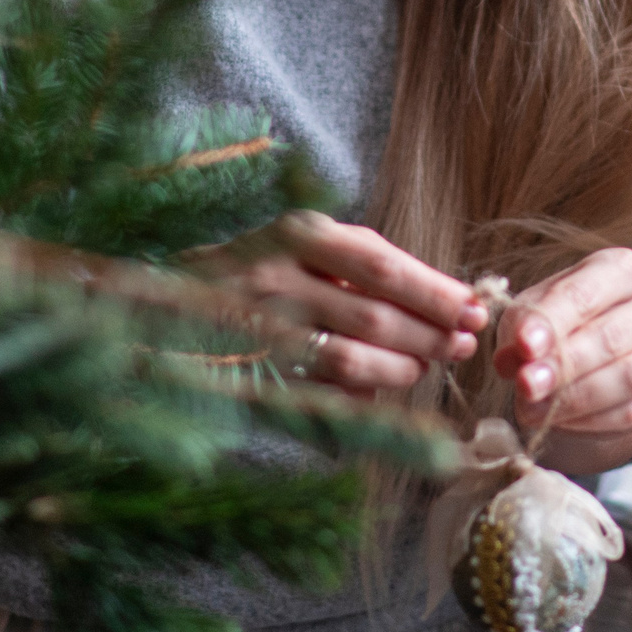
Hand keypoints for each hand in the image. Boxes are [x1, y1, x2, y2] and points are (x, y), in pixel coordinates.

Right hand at [183, 210, 485, 396]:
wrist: (156, 306)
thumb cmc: (247, 270)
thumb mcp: (296, 244)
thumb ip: (359, 263)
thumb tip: (442, 298)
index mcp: (296, 234)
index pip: (384, 266)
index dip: (437, 292)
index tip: (474, 309)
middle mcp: (277, 278)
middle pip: (375, 316)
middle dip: (429, 335)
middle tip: (460, 345)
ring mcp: (259, 331)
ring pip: (352, 360)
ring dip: (400, 369)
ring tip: (421, 367)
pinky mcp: (248, 375)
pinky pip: (320, 394)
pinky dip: (359, 398)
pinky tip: (378, 392)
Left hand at [494, 247, 631, 457]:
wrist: (588, 354)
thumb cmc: (558, 319)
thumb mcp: (532, 310)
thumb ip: (522, 327)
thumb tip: (511, 359)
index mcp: (621, 269)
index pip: (586, 294)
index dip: (553, 321)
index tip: (524, 345)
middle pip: (612, 337)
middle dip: (564, 364)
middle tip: (526, 383)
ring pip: (629, 377)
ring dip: (576, 397)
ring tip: (532, 407)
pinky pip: (629, 412)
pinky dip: (586, 420)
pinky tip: (555, 418)